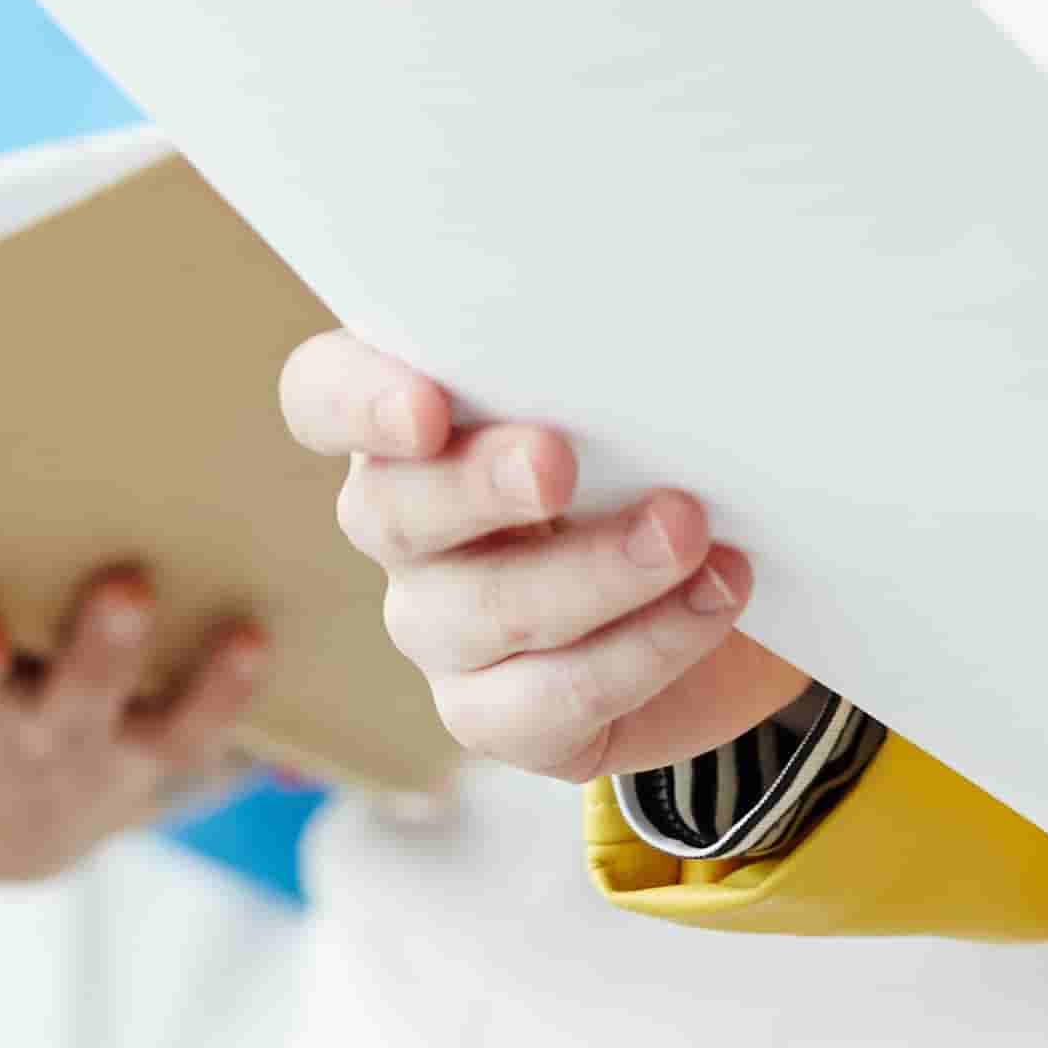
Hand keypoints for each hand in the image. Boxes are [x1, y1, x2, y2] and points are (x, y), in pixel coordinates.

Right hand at [281, 332, 804, 783]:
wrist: (724, 573)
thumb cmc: (654, 448)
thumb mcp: (628, 389)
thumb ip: (601, 359)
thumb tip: (648, 330)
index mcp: (409, 415)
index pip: (323, 395)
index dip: (355, 402)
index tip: (427, 406)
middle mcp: (403, 523)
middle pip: (389, 510)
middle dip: (477, 486)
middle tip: (556, 465)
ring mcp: (440, 627)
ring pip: (482, 612)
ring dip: (596, 570)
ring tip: (689, 531)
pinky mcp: (499, 717)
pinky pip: (549, 699)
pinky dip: (645, 646)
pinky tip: (714, 598)